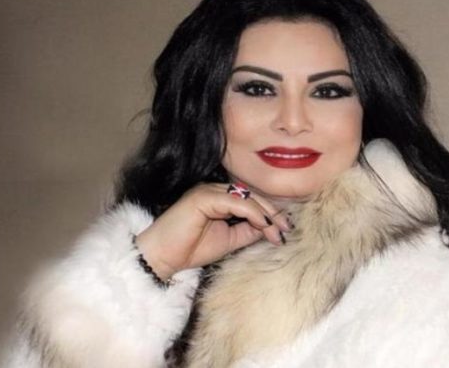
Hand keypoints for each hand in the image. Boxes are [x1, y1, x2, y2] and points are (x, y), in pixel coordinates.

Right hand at [134, 183, 290, 279]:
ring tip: (278, 232)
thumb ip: (249, 231)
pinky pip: (236, 202)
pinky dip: (253, 214)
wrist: (162, 258)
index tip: (285, 231)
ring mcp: (208, 191)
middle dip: (273, 213)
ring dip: (266, 214)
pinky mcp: (203, 197)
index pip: (252, 200)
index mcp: (219, 197)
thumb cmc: (190, 249)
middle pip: (253, 196)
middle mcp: (214, 189)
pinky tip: (264, 226)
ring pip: (247, 197)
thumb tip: (273, 228)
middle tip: (287, 230)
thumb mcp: (229, 240)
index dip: (271, 213)